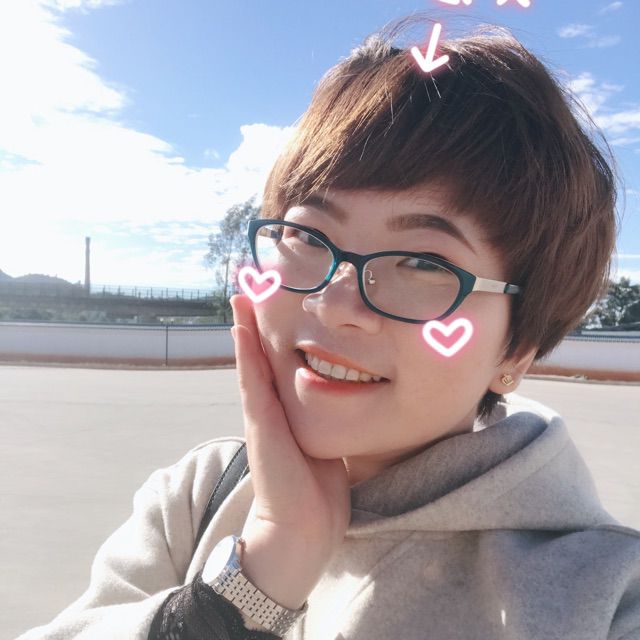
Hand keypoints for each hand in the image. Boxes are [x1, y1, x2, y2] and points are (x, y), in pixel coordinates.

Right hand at [229, 294, 350, 608]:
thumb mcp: (327, 448)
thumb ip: (330, 425)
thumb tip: (349, 407)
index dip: (273, 335)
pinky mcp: (262, 428)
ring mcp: (263, 417)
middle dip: (255, 322)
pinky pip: (252, 385)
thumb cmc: (318, 494)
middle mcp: (271, 410)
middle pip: (261, 356)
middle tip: (251, 286)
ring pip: (252, 363)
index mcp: (288, 413)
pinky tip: (240, 330)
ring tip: (240, 294)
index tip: (274, 303)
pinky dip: (245, 356)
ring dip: (244, 328)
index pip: (279, 364)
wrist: (301, 532)